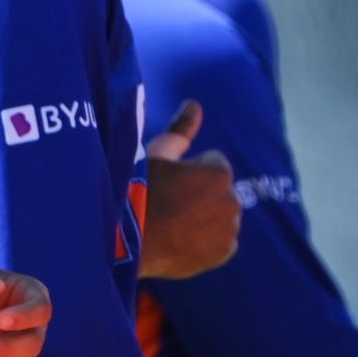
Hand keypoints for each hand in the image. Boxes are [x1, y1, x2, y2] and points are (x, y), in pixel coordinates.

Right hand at [138, 101, 240, 279]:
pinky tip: (184, 240)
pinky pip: (221, 242)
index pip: (213, 165)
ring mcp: (229, 229)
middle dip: (201, 195)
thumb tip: (195, 104)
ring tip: (175, 223)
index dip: (190, 171)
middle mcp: (231, 200)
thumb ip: (181, 129)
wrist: (125, 238)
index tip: (171, 182)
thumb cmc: (140, 190)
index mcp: (219, 172)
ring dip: (206, 217)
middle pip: (218, 192)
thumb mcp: (158, 153)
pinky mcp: (223, 253)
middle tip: (171, 204)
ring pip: (220, 217)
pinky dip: (208, 242)